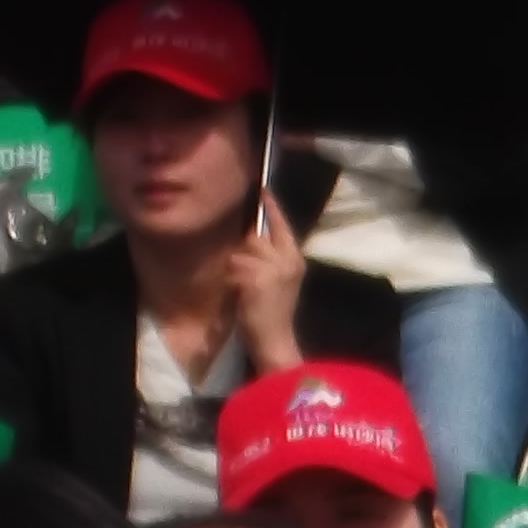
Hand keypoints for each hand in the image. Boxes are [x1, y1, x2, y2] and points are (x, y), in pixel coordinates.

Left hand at [227, 194, 307, 371]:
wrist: (275, 339)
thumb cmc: (274, 313)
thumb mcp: (279, 281)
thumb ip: (271, 259)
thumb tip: (251, 238)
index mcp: (295, 259)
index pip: (282, 226)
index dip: (272, 207)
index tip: (263, 189)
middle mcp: (287, 259)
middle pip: (256, 236)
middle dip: (246, 251)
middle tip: (248, 276)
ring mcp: (272, 267)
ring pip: (241, 252)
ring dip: (236, 270)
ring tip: (244, 290)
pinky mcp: (256, 278)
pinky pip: (234, 267)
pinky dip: (232, 281)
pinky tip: (240, 296)